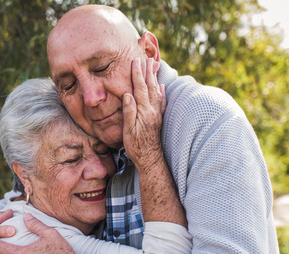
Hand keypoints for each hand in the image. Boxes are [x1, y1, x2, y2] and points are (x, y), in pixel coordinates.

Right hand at [122, 57, 166, 174]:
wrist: (150, 159)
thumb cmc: (136, 147)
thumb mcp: (128, 131)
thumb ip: (129, 112)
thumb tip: (127, 95)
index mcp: (143, 111)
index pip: (139, 89)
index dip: (137, 74)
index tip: (135, 62)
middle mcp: (152, 111)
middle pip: (149, 87)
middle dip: (147, 72)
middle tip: (146, 59)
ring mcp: (157, 114)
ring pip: (156, 92)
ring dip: (154, 78)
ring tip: (153, 67)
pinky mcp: (158, 119)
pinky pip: (161, 102)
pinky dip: (161, 92)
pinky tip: (161, 87)